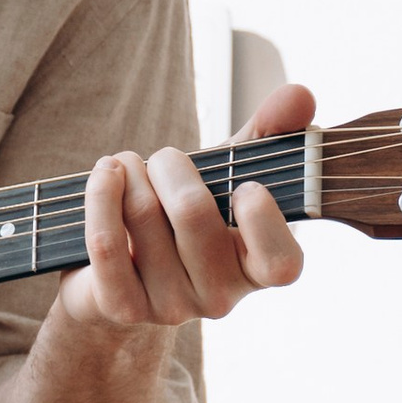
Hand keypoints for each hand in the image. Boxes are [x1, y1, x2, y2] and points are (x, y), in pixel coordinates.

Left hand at [54, 77, 312, 347]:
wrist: (121, 272)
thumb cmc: (187, 218)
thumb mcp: (229, 176)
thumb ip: (267, 136)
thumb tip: (300, 94)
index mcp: (259, 269)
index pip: (281, 264)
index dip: (263, 219)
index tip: (245, 185)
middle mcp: (220, 298)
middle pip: (192, 212)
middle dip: (171, 165)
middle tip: (163, 158)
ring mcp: (171, 308)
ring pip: (143, 217)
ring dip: (130, 173)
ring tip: (127, 166)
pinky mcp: (123, 308)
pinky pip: (106, 244)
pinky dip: (101, 195)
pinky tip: (105, 174)